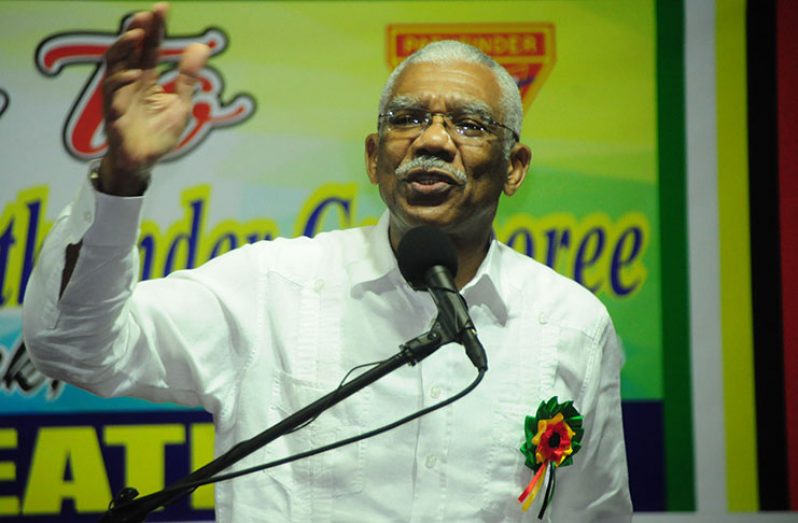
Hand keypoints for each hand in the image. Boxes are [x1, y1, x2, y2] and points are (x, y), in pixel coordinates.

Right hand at [100, 2, 209, 194]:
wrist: (144, 162)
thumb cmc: (159, 134)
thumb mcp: (181, 104)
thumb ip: (189, 77)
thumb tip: (203, 47)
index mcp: (146, 77)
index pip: (150, 47)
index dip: (156, 28)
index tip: (162, 8)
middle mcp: (130, 81)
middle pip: (130, 49)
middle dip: (137, 29)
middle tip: (148, 13)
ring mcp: (118, 94)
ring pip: (114, 63)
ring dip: (123, 47)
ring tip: (137, 34)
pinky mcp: (111, 110)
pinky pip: (111, 91)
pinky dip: (121, 81)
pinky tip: (134, 75)